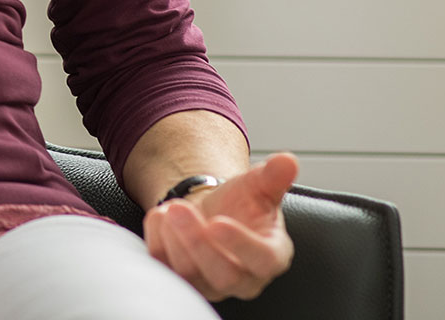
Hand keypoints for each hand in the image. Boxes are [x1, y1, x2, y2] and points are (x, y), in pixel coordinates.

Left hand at [145, 152, 297, 300]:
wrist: (211, 211)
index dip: (241, 244)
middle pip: (224, 275)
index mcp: (270, 257)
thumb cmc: (241, 205)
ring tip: (169, 207)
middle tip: (180, 208)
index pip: (263, 261)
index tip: (217, 222)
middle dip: (198, 242)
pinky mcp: (180, 279)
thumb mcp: (258, 187)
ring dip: (174, 240)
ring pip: (191, 275)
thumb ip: (274, 177)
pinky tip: (158, 215)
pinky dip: (157, 241)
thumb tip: (288, 160)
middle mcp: (243, 279)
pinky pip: (166, 268)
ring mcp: (209, 283)